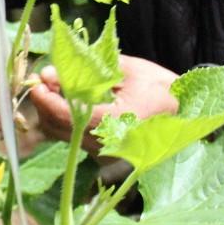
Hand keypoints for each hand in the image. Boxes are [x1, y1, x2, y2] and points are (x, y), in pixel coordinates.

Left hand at [29, 54, 179, 150]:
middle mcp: (111, 144)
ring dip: (52, 112)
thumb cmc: (160, 87)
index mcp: (120, 122)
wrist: (185, 112)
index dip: (48, 100)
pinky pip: (73, 138)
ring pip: (63, 136)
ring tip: (54, 87)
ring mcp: (107, 153)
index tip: (39, 81)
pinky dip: (64, 120)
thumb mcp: (128, 69)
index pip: (71, 116)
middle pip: (60, 129)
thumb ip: (88, 71)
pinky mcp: (104, 154)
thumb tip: (50, 73)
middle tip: (43, 80)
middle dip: (45, 104)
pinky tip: (67, 101)